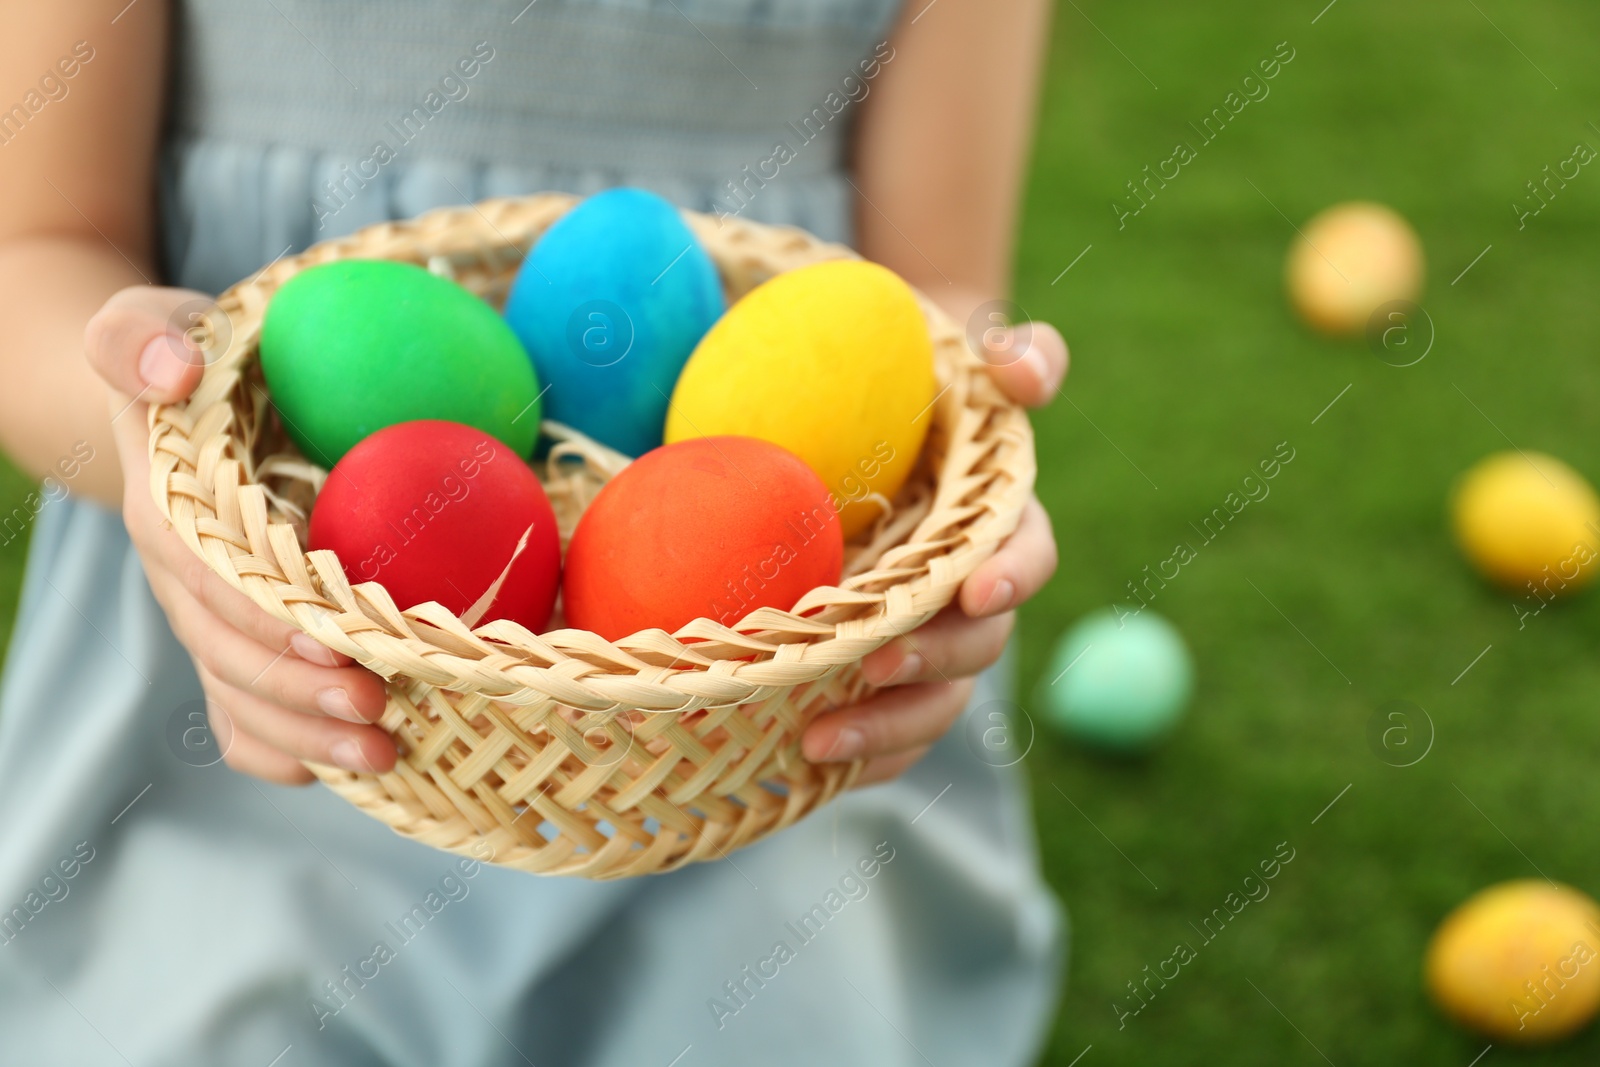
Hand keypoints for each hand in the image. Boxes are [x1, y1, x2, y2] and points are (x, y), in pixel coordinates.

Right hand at [86, 287, 395, 784]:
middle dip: (299, 692)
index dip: (262, 616)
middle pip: (228, 651)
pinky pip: (238, 710)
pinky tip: (330, 771)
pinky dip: (280, 748)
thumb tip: (173, 368)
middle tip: (377, 710)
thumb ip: (143, 340)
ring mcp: (204, 614)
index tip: (330, 644)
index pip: (207, 574)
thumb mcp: (147, 326)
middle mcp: (180, 575)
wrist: (159, 402)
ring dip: (306, 734)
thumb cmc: (175, 360)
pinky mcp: (233, 635)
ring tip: (383, 756)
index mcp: (167, 507)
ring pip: (238, 693)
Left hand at [802, 322, 1065, 785]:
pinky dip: (862, 754)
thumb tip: (1021, 368)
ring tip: (817, 738)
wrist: (857, 415)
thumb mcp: (965, 351)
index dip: (1014, 574)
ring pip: (933, 699)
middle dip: (933, 660)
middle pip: (978, 642)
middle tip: (877, 664)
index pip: (1028, 553)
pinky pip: (887, 727)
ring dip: (888, 725)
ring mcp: (925, 637)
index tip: (977, 588)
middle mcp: (969, 590)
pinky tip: (812, 766)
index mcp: (997, 522)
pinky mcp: (879, 671)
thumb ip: (1014, 353)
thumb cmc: (919, 385)